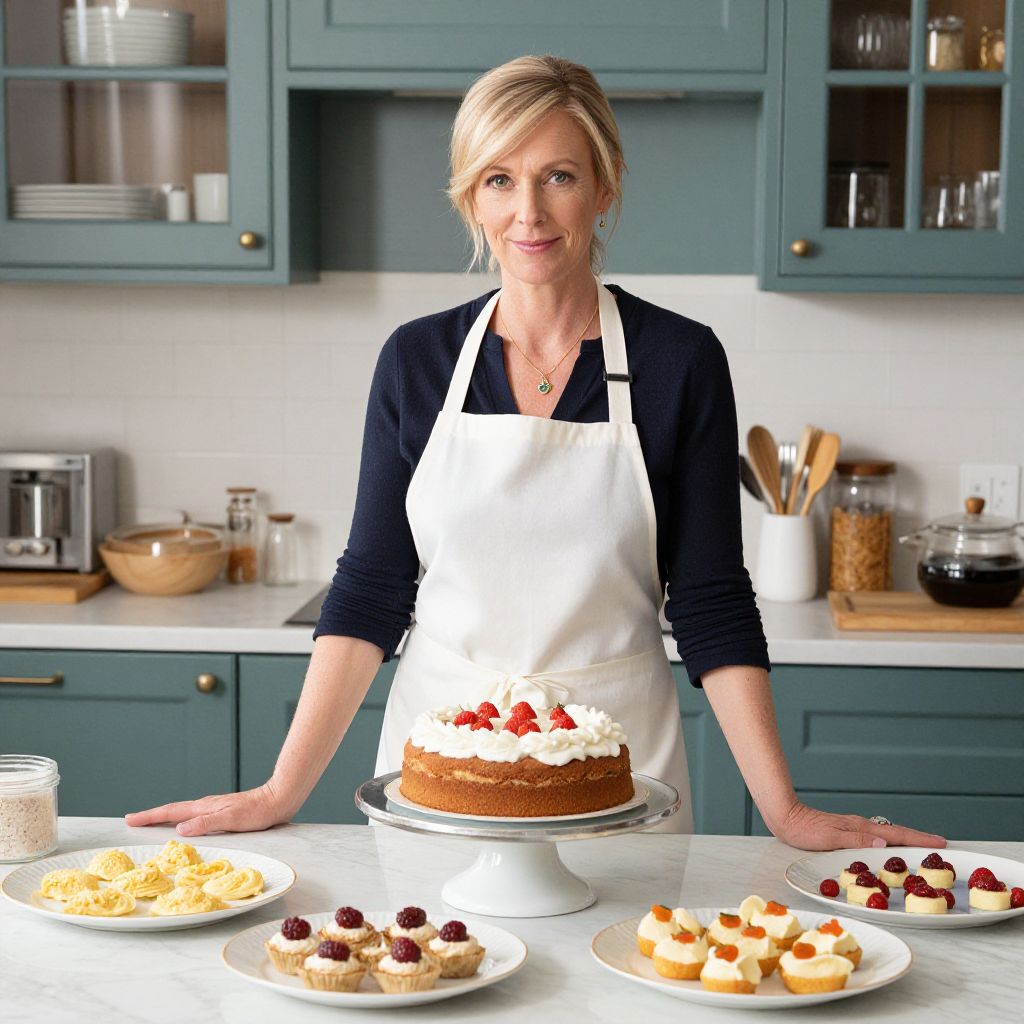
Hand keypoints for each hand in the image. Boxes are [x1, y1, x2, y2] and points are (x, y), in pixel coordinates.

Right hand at [123, 782, 290, 837]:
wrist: (278, 800)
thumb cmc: (257, 812)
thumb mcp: (231, 820)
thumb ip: (206, 823)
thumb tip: (180, 828)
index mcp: (204, 807)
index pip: (171, 812)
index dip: (150, 816)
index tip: (130, 819)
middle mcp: (206, 806)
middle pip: (173, 810)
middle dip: (152, 815)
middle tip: (132, 820)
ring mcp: (214, 808)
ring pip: (183, 812)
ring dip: (165, 817)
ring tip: (151, 822)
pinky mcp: (222, 812)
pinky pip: (194, 816)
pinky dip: (181, 819)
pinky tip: (185, 824)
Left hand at [771, 801, 946, 851]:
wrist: (785, 817)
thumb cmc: (804, 830)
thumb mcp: (830, 838)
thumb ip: (857, 840)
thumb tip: (884, 843)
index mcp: (860, 827)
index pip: (896, 834)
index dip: (918, 840)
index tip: (940, 842)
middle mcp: (861, 826)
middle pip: (896, 832)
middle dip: (919, 838)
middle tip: (941, 844)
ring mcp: (855, 827)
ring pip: (888, 834)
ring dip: (906, 840)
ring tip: (923, 847)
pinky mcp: (847, 831)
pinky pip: (877, 836)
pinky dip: (890, 840)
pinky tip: (890, 846)